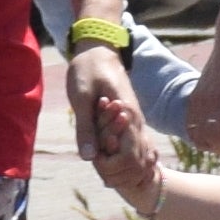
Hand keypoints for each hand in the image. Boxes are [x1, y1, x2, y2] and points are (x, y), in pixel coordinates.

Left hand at [61, 42, 148, 165]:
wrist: (98, 50)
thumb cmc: (87, 70)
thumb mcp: (80, 97)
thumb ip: (85, 128)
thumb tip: (89, 159)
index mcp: (127, 116)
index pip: (130, 157)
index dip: (112, 166)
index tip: (93, 158)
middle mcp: (136, 121)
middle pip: (138, 162)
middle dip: (117, 170)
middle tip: (95, 162)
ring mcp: (136, 120)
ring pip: (139, 156)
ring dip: (120, 164)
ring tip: (100, 161)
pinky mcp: (130, 120)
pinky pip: (134, 146)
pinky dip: (122, 156)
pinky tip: (108, 157)